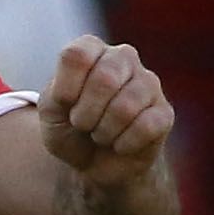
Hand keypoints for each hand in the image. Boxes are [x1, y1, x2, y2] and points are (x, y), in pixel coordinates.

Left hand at [35, 35, 174, 190]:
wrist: (94, 164)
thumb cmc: (70, 129)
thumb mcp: (49, 112)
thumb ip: (56, 94)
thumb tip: (84, 91)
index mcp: (93, 50)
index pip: (77, 55)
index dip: (65, 88)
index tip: (64, 104)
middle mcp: (124, 58)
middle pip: (105, 78)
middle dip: (86, 114)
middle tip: (82, 124)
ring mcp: (148, 83)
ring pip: (126, 106)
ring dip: (104, 132)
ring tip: (101, 134)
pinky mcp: (164, 112)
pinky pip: (145, 127)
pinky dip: (123, 144)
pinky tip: (120, 144)